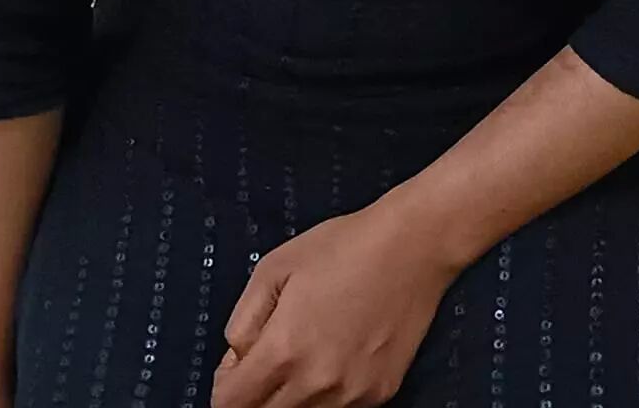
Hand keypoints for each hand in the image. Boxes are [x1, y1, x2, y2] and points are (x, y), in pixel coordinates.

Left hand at [210, 202, 463, 407]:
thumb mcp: (272, 269)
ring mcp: (352, 395)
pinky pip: (337, 407)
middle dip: (254, 395)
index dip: (224, 387)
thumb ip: (242, 323)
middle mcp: (317, 384)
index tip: (234, 367)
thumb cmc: (342, 248)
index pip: (230, 404)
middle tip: (263, 362)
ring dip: (290, 397)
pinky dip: (324, 393)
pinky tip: (335, 354)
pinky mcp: (380, 394)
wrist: (413, 247)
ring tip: (303, 353)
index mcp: (284, 351)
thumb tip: (238, 359)